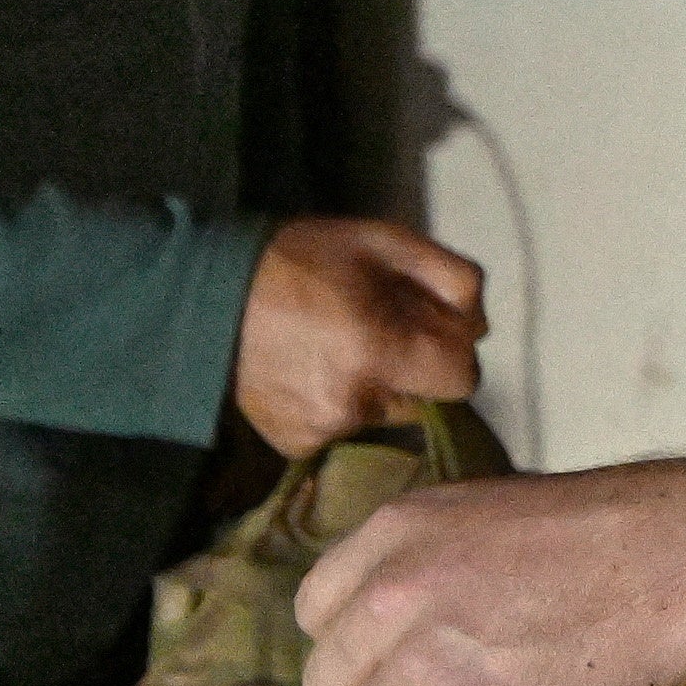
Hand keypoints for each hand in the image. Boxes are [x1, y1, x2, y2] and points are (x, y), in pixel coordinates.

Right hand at [236, 217, 487, 457]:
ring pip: (382, 416)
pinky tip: (309, 372)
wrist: (204, 296)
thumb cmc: (302, 258)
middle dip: (412, 368)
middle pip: (423, 400)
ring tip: (334, 347)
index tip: (426, 328)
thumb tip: (481, 324)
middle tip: (374, 331)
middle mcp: (352, 403)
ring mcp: (320, 430)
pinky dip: (337, 406)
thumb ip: (451, 278)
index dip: (452, 350)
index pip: (461, 379)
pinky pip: (342, 430)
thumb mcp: (386, 242)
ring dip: (375, 388)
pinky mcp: (294, 444)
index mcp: (379, 351)